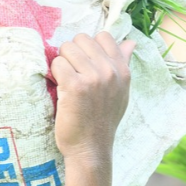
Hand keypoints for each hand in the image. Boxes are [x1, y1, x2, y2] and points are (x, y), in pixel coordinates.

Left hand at [50, 33, 134, 162]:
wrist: (91, 148)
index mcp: (123, 71)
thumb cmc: (103, 121)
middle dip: (72, 53)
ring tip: (67, 81)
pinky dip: (54, 73)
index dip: (89, 47)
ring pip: (67, 48)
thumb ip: (123, 64)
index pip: (104, 36)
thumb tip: (130, 42)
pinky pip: (57, 63)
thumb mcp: (121, 92)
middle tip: (73, 74)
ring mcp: (93, 78)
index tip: (85, 63)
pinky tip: (61, 88)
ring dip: (62, 63)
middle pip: (82, 39)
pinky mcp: (75, 86)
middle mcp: (110, 71)